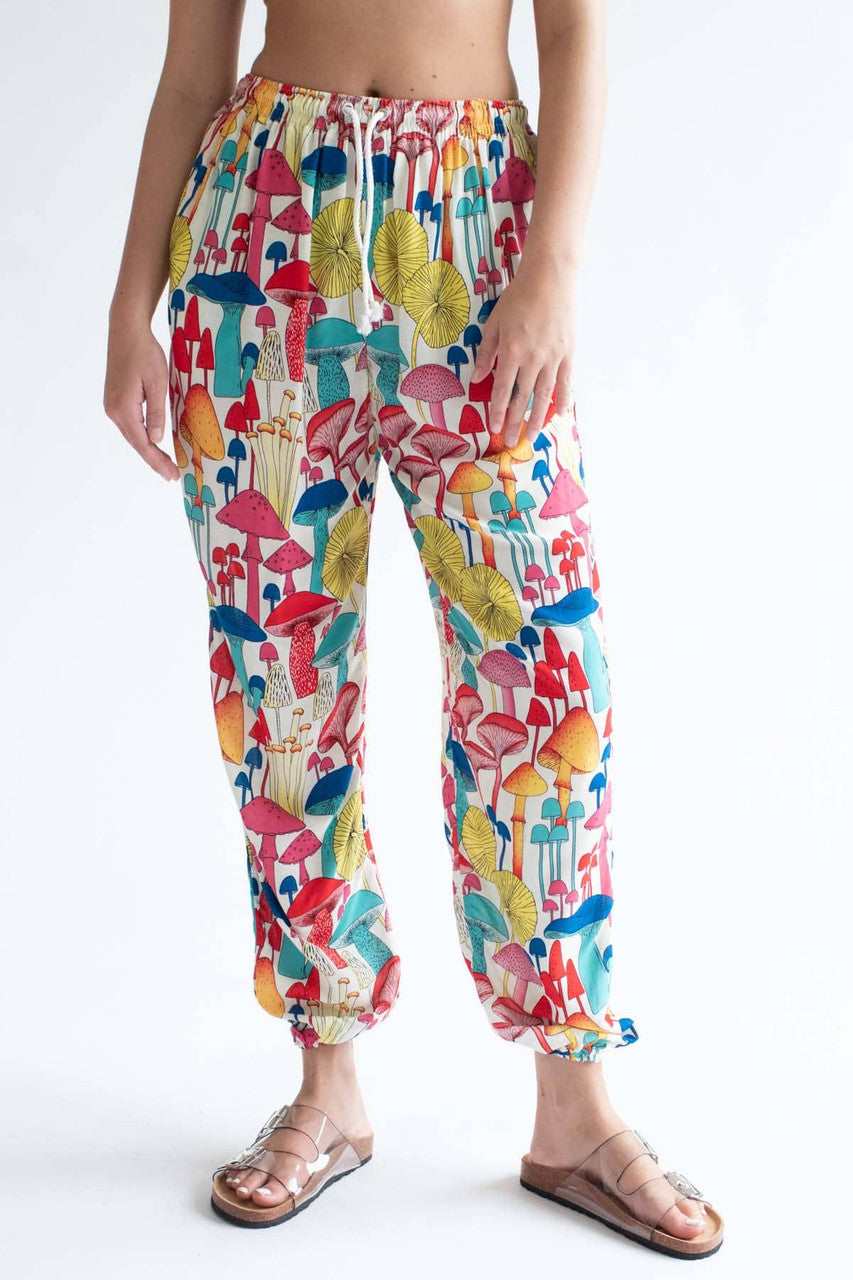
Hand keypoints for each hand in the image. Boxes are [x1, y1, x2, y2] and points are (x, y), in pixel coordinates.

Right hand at [103, 315, 178, 480]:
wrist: (126, 330)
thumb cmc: (144, 353)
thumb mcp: (157, 383)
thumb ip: (157, 413)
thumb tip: (156, 440)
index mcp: (123, 409)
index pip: (143, 444)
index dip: (158, 461)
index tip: (172, 475)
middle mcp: (113, 411)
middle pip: (136, 443)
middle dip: (154, 460)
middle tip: (172, 475)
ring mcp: (112, 406)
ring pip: (133, 435)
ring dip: (149, 450)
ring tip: (165, 464)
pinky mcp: (115, 400)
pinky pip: (130, 425)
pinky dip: (143, 437)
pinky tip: (153, 442)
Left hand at [472, 256, 574, 447]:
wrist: (550, 278)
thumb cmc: (518, 297)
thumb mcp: (494, 323)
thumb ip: (486, 352)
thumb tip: (478, 378)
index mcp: (511, 351)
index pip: (502, 390)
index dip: (497, 411)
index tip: (494, 428)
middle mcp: (532, 359)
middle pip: (522, 398)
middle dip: (515, 422)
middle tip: (511, 443)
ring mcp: (552, 357)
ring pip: (544, 395)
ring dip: (537, 418)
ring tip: (533, 436)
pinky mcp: (568, 353)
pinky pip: (566, 381)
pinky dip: (563, 399)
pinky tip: (560, 415)